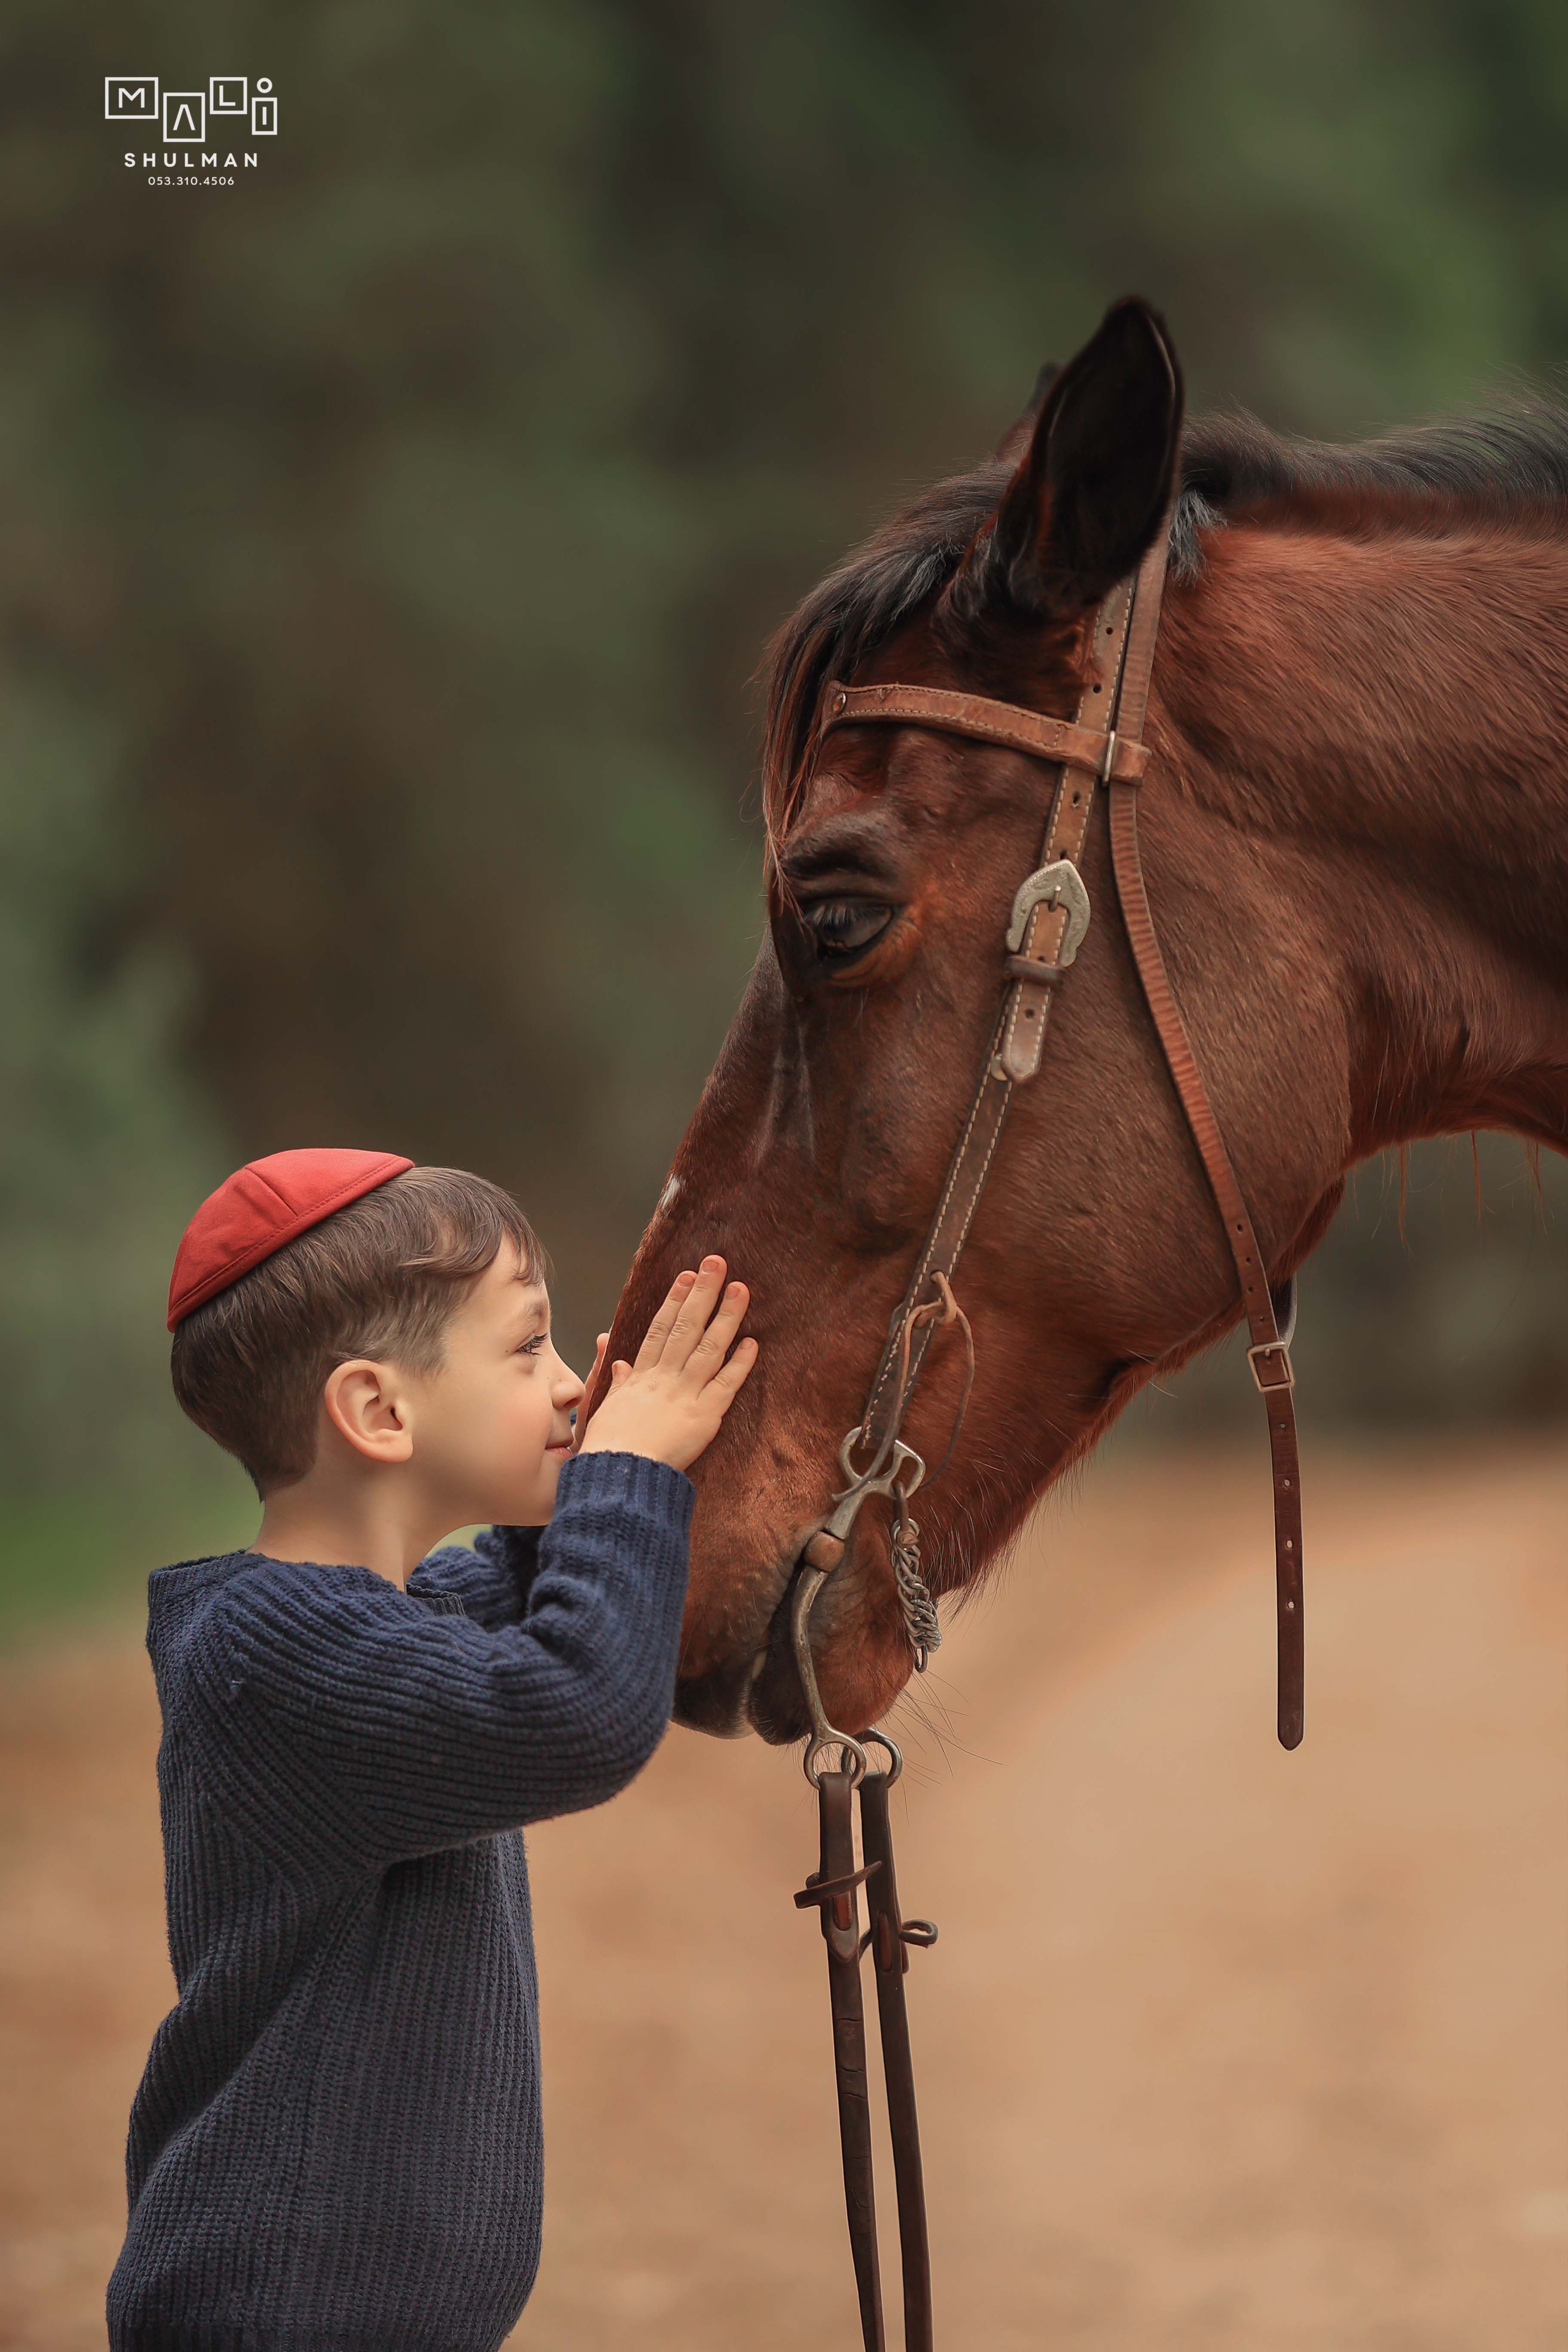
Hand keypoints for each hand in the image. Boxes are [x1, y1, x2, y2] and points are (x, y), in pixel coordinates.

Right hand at [575, 1257, 756, 1472]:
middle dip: (702, 1293)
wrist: (618, 1477)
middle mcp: (664, 1379)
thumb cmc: (610, 1449)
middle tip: (716, 1263)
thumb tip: (615, 1356)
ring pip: (709, 1348)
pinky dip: (740, 1364)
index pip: (660, 1330)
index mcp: (641, 1377)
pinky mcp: (704, 1417)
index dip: (675, 1301)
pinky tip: (753, 1342)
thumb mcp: (607, 1409)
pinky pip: (726, 1385)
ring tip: (740, 1289)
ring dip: (726, 1317)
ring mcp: (685, 1394)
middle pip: (686, 1327)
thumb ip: (617, 1382)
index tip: (686, 1277)